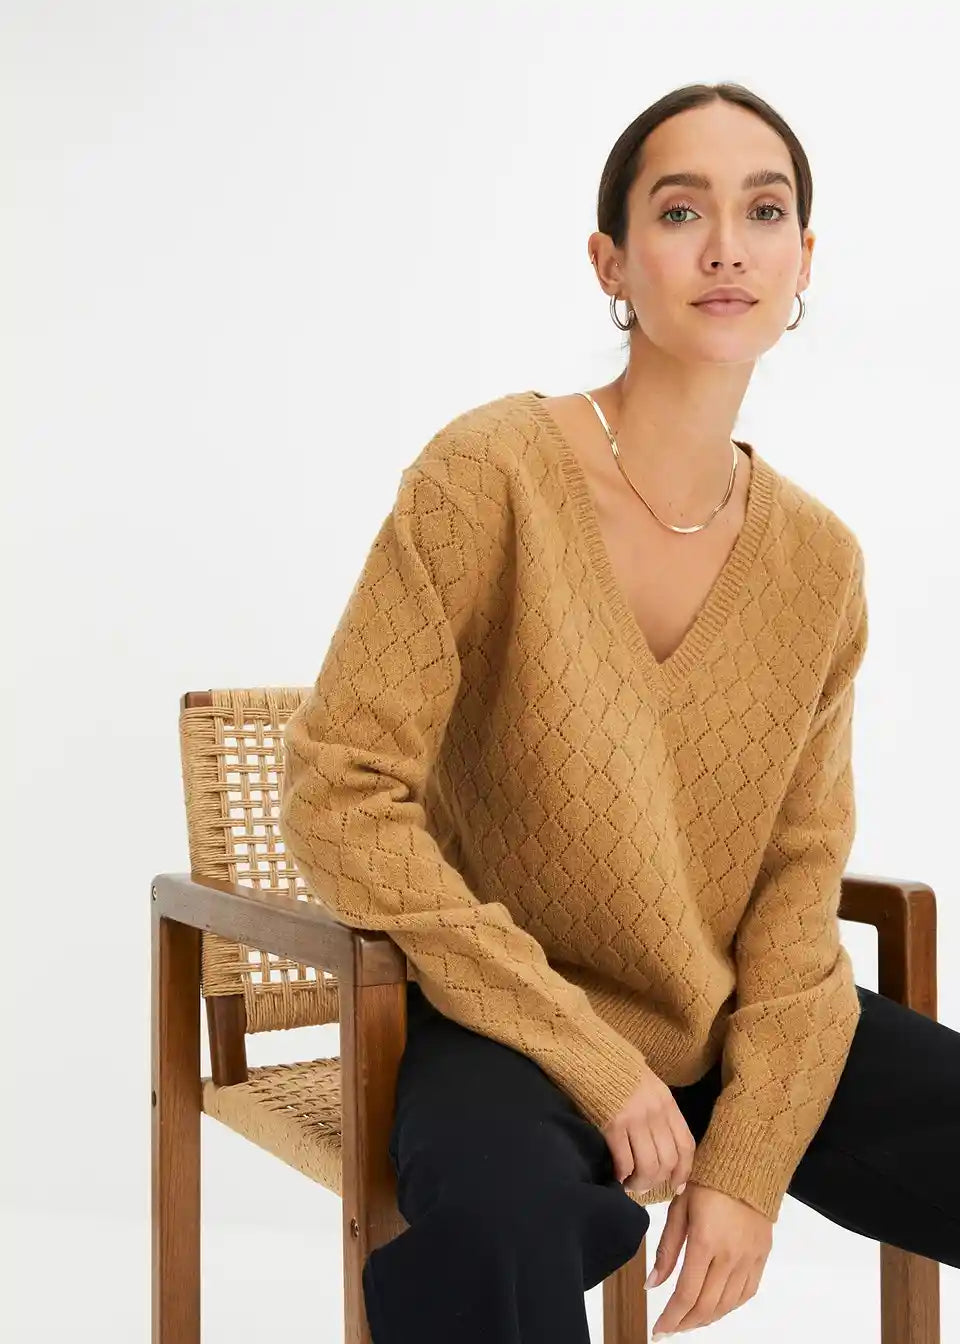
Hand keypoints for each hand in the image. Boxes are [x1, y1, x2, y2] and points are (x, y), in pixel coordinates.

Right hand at [601, 1068, 695, 1194]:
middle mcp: (655, 1112)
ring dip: (639, 1182)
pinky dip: (621, 1175)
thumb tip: (659, 1143)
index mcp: (666, 1102)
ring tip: (628, 1183)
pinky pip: (624, 1161)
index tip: (675, 1186)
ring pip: (649, 1166)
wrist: (588, 1050)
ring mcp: (635, 1118)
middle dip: (656, 1182)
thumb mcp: (646, 1085)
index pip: (686, 1146)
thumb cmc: (615, 1068)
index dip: (683, 1171)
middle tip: (643, 1186)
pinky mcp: (612, 1124)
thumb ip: (657, 1110)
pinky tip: (614, 1174)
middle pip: (668, 1161)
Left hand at [647, 1182, 771, 1336]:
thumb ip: (666, 1250)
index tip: (659, 1329)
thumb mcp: (678, 1210)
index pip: (686, 1294)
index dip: (671, 1317)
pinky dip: (729, 1307)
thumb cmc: (707, 1182)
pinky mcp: (761, 1257)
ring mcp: (749, 1259)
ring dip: (706, 1318)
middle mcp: (730, 1256)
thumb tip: (652, 1283)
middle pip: (707, 1306)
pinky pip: (746, 1293)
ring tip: (688, 1320)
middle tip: (670, 1329)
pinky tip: (715, 1307)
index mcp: (705, 1242)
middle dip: (685, 1323)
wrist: (746, 1166)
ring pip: (727, 1305)